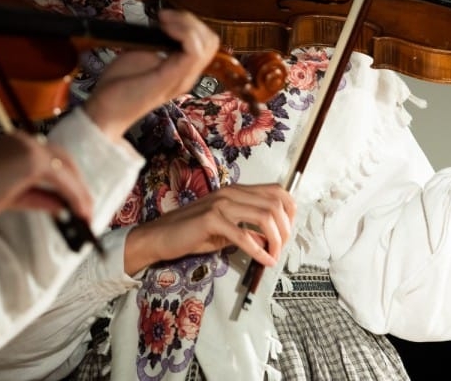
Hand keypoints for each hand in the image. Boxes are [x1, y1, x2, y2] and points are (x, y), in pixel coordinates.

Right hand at [0, 131, 94, 221]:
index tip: (75, 195)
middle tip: (86, 208)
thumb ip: (41, 196)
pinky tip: (79, 212)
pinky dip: (74, 196)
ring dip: (79, 193)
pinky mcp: (33, 161)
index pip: (49, 155)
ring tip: (86, 215)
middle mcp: (23, 139)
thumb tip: (64, 205)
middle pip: (62, 158)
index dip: (65, 175)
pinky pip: (62, 180)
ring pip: (64, 169)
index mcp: (15, 142)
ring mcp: (29, 147)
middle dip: (77, 183)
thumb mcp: (16, 196)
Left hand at [84, 9, 220, 136]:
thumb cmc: (120, 84)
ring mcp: (183, 78)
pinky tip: (165, 28)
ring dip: (187, 24)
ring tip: (165, 22)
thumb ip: (158, 42)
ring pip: (208, 43)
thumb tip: (164, 25)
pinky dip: (183, 32)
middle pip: (212, 41)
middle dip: (191, 21)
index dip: (190, 23)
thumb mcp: (142, 54)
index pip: (206, 42)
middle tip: (166, 18)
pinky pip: (194, 51)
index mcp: (183, 70)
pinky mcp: (172, 78)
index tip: (164, 17)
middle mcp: (188, 75)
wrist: (105, 110)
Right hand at [123, 183, 295, 274]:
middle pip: (276, 203)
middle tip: (281, 248)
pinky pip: (243, 235)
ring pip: (265, 216)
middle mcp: (232, 193)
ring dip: (275, 240)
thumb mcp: (227, 230)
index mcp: (237, 191)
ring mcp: (221, 204)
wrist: (161, 236)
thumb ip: (249, 230)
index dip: (290, 211)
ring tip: (273, 255)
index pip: (277, 191)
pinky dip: (258, 250)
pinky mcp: (211, 219)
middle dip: (285, 229)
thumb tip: (271, 240)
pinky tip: (263, 260)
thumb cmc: (192, 233)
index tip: (287, 232)